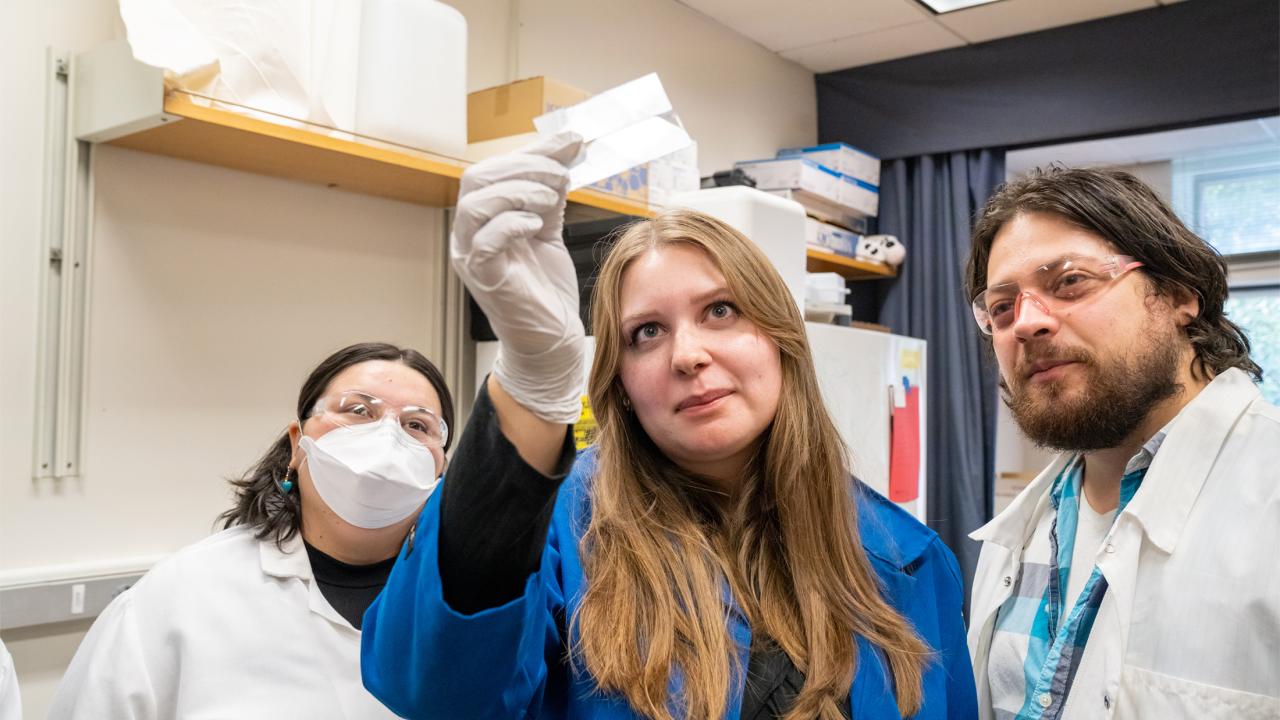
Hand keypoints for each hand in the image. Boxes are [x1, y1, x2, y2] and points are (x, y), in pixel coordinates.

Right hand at [451, 132, 585, 423]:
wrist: (552, 336)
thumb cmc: (546, 285)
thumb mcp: (549, 225)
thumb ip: (552, 187)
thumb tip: (568, 142)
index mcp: (481, 219)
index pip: (492, 170)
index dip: (529, 153)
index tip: (569, 143)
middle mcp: (468, 235)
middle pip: (476, 180)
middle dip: (522, 167)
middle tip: (560, 173)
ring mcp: (471, 257)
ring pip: (475, 206)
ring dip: (518, 192)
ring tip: (552, 198)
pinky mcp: (484, 278)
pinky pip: (485, 242)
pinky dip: (511, 224)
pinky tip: (538, 224)